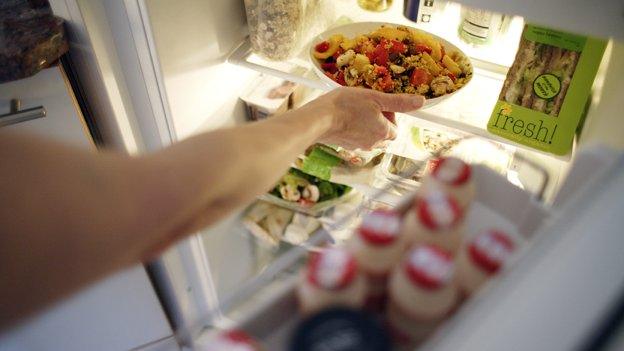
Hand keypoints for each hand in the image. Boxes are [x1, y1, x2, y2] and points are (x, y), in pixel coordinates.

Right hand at [303, 87, 425, 149]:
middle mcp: (374, 143)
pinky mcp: (346, 146)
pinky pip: (356, 138)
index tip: (378, 105)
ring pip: (370, 137)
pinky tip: (346, 119)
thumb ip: (399, 102)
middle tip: (367, 107)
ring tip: (355, 111)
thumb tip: (421, 102)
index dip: (389, 115)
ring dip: (367, 126)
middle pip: (384, 134)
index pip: (395, 127)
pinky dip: (354, 130)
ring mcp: (359, 147)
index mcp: (384, 133)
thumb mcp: (376, 98)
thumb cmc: (347, 106)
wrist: (320, 119)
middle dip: (379, 122)